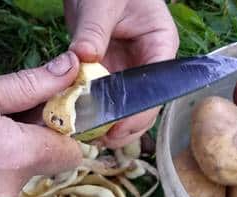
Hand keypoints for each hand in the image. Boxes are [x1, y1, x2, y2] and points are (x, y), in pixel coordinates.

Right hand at [0, 52, 82, 196]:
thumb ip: (30, 85)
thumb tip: (69, 70)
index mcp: (17, 157)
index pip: (70, 153)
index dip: (62, 128)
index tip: (44, 109)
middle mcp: (6, 191)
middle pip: (38, 164)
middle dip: (26, 138)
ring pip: (9, 177)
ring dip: (0, 155)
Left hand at [65, 0, 178, 147]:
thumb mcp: (102, 3)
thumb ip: (93, 30)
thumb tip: (83, 57)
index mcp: (160, 45)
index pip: (157, 88)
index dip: (139, 113)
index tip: (117, 129)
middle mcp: (147, 63)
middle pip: (143, 106)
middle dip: (124, 127)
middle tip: (98, 141)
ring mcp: (128, 70)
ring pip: (123, 107)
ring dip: (107, 124)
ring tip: (86, 138)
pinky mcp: (107, 72)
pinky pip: (102, 98)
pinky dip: (91, 111)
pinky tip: (77, 123)